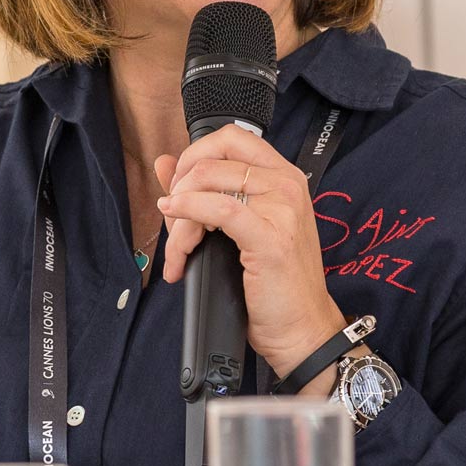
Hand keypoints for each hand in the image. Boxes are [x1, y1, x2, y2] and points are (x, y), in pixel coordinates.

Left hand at [155, 125, 345, 379]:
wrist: (302, 328)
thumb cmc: (275, 283)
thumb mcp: (239, 228)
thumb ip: (202, 192)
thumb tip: (164, 162)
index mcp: (284, 177)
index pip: (232, 137)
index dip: (195, 154)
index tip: (179, 184)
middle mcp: (287, 185)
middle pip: (214, 157)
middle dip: (180, 184)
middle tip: (171, 214)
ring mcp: (282, 208)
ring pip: (208, 184)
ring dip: (179, 214)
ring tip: (178, 248)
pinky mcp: (270, 237)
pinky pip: (216, 209)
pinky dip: (188, 216)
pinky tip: (179, 239)